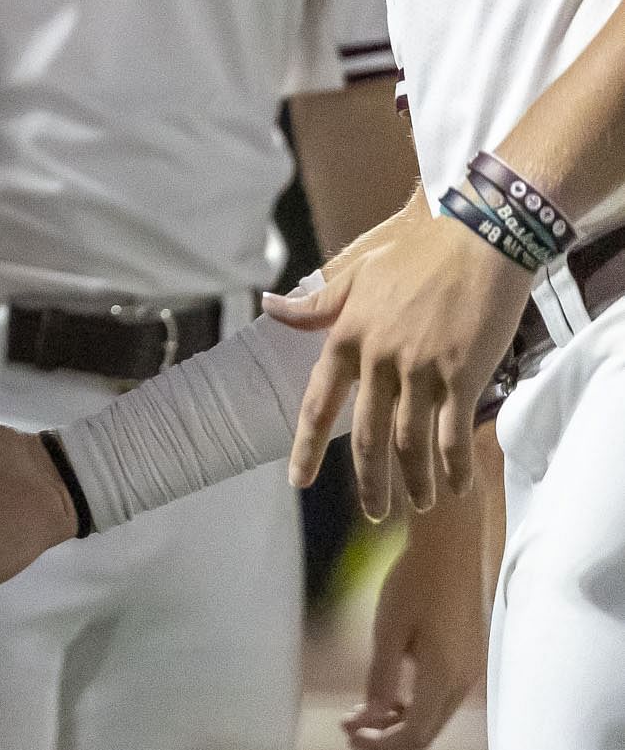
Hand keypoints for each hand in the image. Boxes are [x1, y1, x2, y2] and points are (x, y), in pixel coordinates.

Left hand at [263, 192, 532, 518]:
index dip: (306, 447)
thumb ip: (316, 304)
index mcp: (346, 337)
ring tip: (419, 505)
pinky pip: (453, 434)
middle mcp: (378, 359)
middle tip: (374, 513)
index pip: (317, 403)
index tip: (297, 481)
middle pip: (365, 436)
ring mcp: (420, 369)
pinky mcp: (462, 373)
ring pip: (410, 443)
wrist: (479, 236)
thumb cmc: (419, 252)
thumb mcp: (357, 272)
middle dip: (369, 482)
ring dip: (414, 482)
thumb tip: (270, 305)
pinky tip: (456, 487)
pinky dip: (453, 467)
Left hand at [343, 460, 494, 749]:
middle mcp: (464, 680)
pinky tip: (386, 690)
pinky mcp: (468, 656)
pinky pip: (441, 694)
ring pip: (434, 714)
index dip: (381, 745)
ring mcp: (470, 669)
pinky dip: (413, 700)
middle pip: (426, 730)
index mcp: (444, 676)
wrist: (450, 548)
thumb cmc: (414, 582)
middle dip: (386, 736)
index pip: (415, 734)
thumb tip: (371, 716)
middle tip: (347, 726)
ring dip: (397, 719)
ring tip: (359, 710)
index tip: (346, 736)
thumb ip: (381, 676)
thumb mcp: (388, 628)